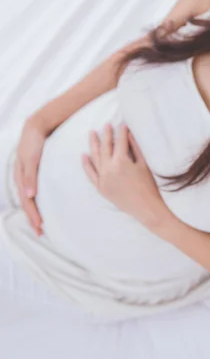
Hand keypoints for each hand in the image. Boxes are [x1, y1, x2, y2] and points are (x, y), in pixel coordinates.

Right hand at [13, 117, 46, 235]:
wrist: (35, 126)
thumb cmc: (34, 141)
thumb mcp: (32, 158)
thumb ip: (30, 176)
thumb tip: (29, 196)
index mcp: (21, 177)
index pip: (27, 202)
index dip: (33, 215)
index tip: (40, 227)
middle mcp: (22, 178)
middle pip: (27, 203)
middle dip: (32, 217)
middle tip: (40, 232)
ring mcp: (26, 175)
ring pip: (27, 198)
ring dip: (33, 211)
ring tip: (39, 223)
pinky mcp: (31, 172)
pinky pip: (30, 190)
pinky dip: (33, 200)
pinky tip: (37, 204)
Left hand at [82, 124, 168, 232]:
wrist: (145, 208)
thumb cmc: (148, 186)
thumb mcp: (143, 164)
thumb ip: (134, 148)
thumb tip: (128, 135)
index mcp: (121, 161)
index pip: (119, 141)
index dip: (121, 131)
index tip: (122, 124)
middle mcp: (109, 169)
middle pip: (105, 147)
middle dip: (106, 134)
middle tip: (106, 124)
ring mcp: (103, 179)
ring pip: (95, 157)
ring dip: (93, 144)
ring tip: (92, 134)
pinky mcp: (101, 188)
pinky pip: (90, 174)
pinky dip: (86, 164)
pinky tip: (83, 155)